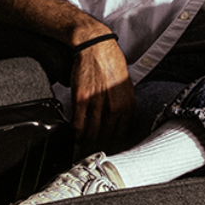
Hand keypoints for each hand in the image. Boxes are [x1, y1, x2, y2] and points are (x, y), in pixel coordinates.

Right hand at [70, 37, 134, 155]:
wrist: (96, 47)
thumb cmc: (111, 64)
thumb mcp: (126, 86)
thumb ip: (125, 106)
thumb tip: (122, 123)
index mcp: (127, 105)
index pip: (123, 135)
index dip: (116, 147)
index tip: (111, 154)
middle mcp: (114, 106)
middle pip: (107, 137)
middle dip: (101, 149)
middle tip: (96, 157)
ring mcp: (97, 103)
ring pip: (93, 132)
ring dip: (88, 144)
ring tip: (85, 151)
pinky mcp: (81, 98)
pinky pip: (79, 121)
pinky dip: (77, 132)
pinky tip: (76, 136)